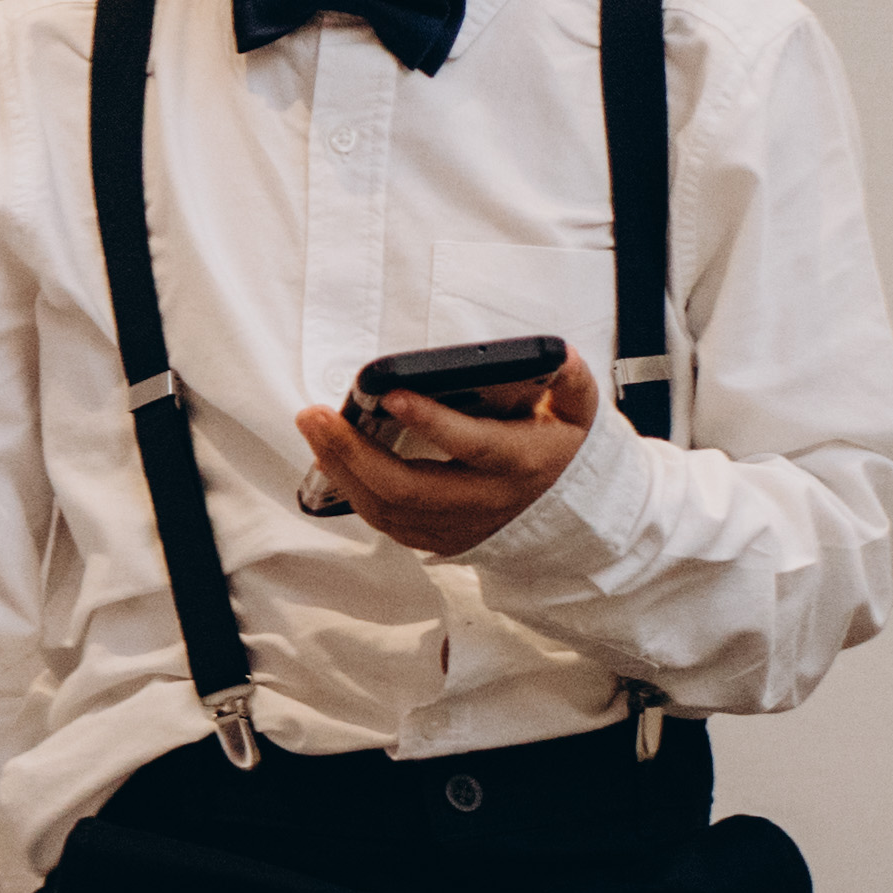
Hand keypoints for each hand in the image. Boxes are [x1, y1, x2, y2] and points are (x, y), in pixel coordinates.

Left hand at [295, 362, 588, 559]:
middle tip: (315, 415)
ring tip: (314, 429)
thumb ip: (567, 378)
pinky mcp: (439, 540)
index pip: (472, 444)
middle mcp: (486, 501)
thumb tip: (554, 353)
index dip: (431, 422)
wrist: (569, 511)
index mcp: (521, 462)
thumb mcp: (578, 408)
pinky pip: (386, 522)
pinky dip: (352, 490)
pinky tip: (332, 458)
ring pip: (387, 509)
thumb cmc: (562, 446)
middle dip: (352, 451)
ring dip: (342, 469)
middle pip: (407, 487)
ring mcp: (459, 527)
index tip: (391, 395)